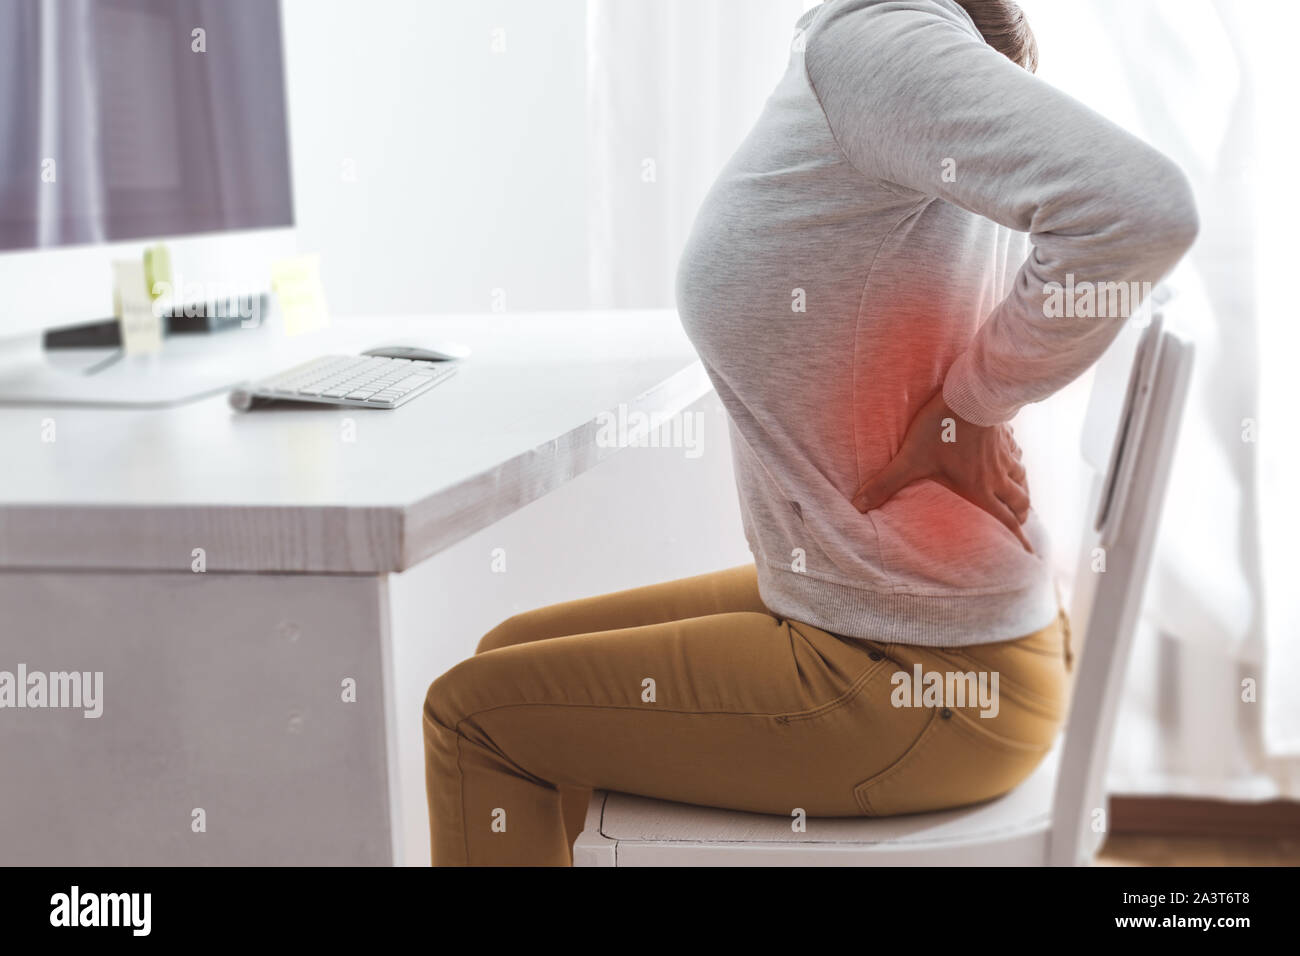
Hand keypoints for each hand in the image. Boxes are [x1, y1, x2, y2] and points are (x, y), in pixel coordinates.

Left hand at [851, 389, 1033, 552]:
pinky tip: (1012, 459)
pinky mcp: (1004, 436)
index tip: (1030, 556)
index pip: (1003, 521)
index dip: (1018, 540)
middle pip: (1018, 503)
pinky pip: (1017, 455)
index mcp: (978, 488)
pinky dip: (1017, 464)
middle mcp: (996, 476)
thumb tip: (859, 505)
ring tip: (1019, 500)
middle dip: (1020, 518)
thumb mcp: (911, 457)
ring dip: (1021, 492)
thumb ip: (887, 483)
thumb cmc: (943, 427)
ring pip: (1021, 479)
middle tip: (1020, 526)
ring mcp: (1004, 455)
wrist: (972, 392)